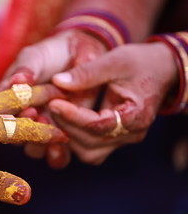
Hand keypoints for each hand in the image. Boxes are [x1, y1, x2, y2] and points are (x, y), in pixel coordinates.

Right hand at [0, 29, 106, 167]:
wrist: (83, 55)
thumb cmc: (54, 53)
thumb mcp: (38, 56)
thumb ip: (28, 68)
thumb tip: (17, 81)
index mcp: (9, 100)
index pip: (2, 114)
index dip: (10, 116)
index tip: (26, 108)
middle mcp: (22, 119)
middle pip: (16, 137)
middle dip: (26, 132)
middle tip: (39, 116)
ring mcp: (41, 130)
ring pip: (33, 149)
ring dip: (40, 145)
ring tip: (53, 133)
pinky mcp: (61, 138)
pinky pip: (55, 155)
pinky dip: (57, 155)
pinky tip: (62, 147)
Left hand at [49, 42, 176, 164]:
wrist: (161, 70)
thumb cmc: (140, 63)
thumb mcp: (115, 61)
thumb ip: (87, 72)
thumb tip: (57, 81)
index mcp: (135, 115)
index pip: (98, 125)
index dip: (73, 116)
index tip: (53, 102)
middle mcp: (130, 134)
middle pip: (91, 143)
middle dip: (67, 125)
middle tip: (51, 105)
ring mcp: (123, 140)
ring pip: (89, 152)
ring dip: (69, 135)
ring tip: (57, 112)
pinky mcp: (115, 139)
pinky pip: (91, 149)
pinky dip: (75, 138)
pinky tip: (65, 120)